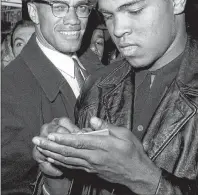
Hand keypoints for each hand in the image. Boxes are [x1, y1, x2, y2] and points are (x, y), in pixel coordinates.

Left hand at [32, 117, 160, 193]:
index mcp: (102, 146)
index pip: (78, 142)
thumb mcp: (125, 134)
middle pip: (68, 152)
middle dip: (50, 146)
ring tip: (40, 148)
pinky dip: (60, 163)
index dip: (62, 139)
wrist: (138, 174)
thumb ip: (107, 126)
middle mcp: (93, 157)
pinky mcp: (91, 170)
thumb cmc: (133, 153)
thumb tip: (92, 120)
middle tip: (37, 140)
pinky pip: (72, 166)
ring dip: (51, 154)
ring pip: (67, 160)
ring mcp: (91, 165)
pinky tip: (52, 160)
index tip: (50, 135)